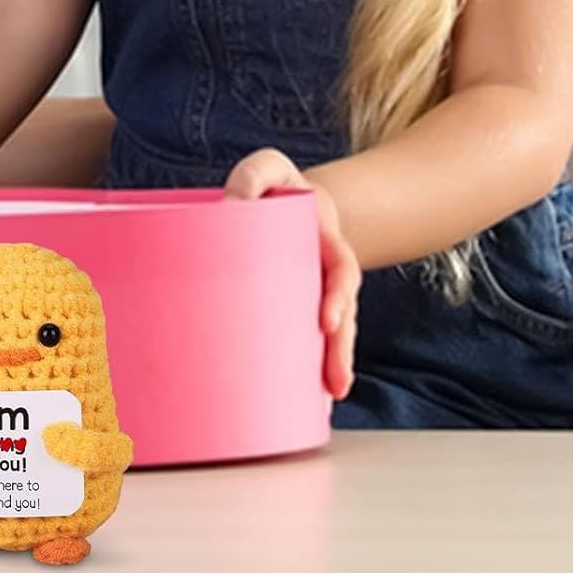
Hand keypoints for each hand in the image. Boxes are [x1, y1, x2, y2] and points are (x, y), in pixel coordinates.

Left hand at [224, 148, 359, 401]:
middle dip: (340, 349)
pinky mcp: (296, 309)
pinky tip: (309, 403)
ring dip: (331, 366)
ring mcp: (314, 292)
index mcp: (324, 239)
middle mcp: (324, 270)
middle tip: (335, 382)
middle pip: (342, 314)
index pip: (341, 269)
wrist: (279, 198)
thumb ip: (253, 178)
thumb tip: (229, 207)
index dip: (339, 295)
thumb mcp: (267, 169)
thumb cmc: (270, 185)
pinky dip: (311, 371)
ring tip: (328, 398)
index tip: (328, 322)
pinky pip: (309, 343)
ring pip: (330, 335)